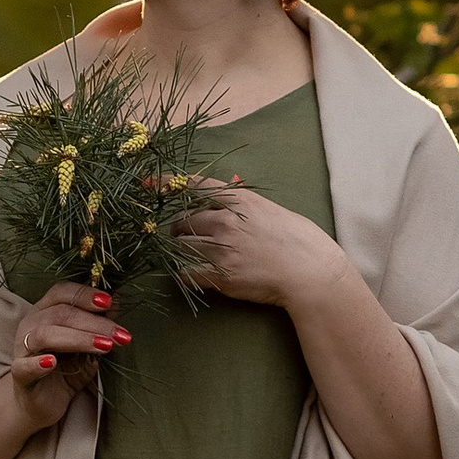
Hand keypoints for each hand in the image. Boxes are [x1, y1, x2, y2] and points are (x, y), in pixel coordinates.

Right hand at [7, 279, 128, 431]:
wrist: (42, 404)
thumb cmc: (64, 370)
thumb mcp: (86, 345)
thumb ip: (98, 324)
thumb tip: (117, 302)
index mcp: (44, 312)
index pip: (61, 292)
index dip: (85, 294)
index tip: (109, 302)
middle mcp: (30, 325)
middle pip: (60, 313)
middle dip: (94, 322)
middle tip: (120, 335)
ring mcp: (22, 350)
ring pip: (45, 335)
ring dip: (78, 339)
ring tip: (104, 346)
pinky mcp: (19, 376)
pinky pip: (24, 366)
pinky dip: (38, 363)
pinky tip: (53, 362)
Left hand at [176, 178, 348, 315]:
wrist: (310, 271)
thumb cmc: (297, 239)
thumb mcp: (269, 210)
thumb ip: (242, 206)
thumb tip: (221, 204)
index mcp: (239, 200)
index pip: (194, 186)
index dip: (167, 183)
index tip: (148, 183)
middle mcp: (225, 221)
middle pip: (182, 221)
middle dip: (179, 229)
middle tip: (185, 236)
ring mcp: (221, 249)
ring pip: (180, 247)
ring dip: (180, 251)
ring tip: (191, 256)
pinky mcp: (220, 276)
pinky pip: (186, 273)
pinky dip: (183, 274)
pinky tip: (190, 275)